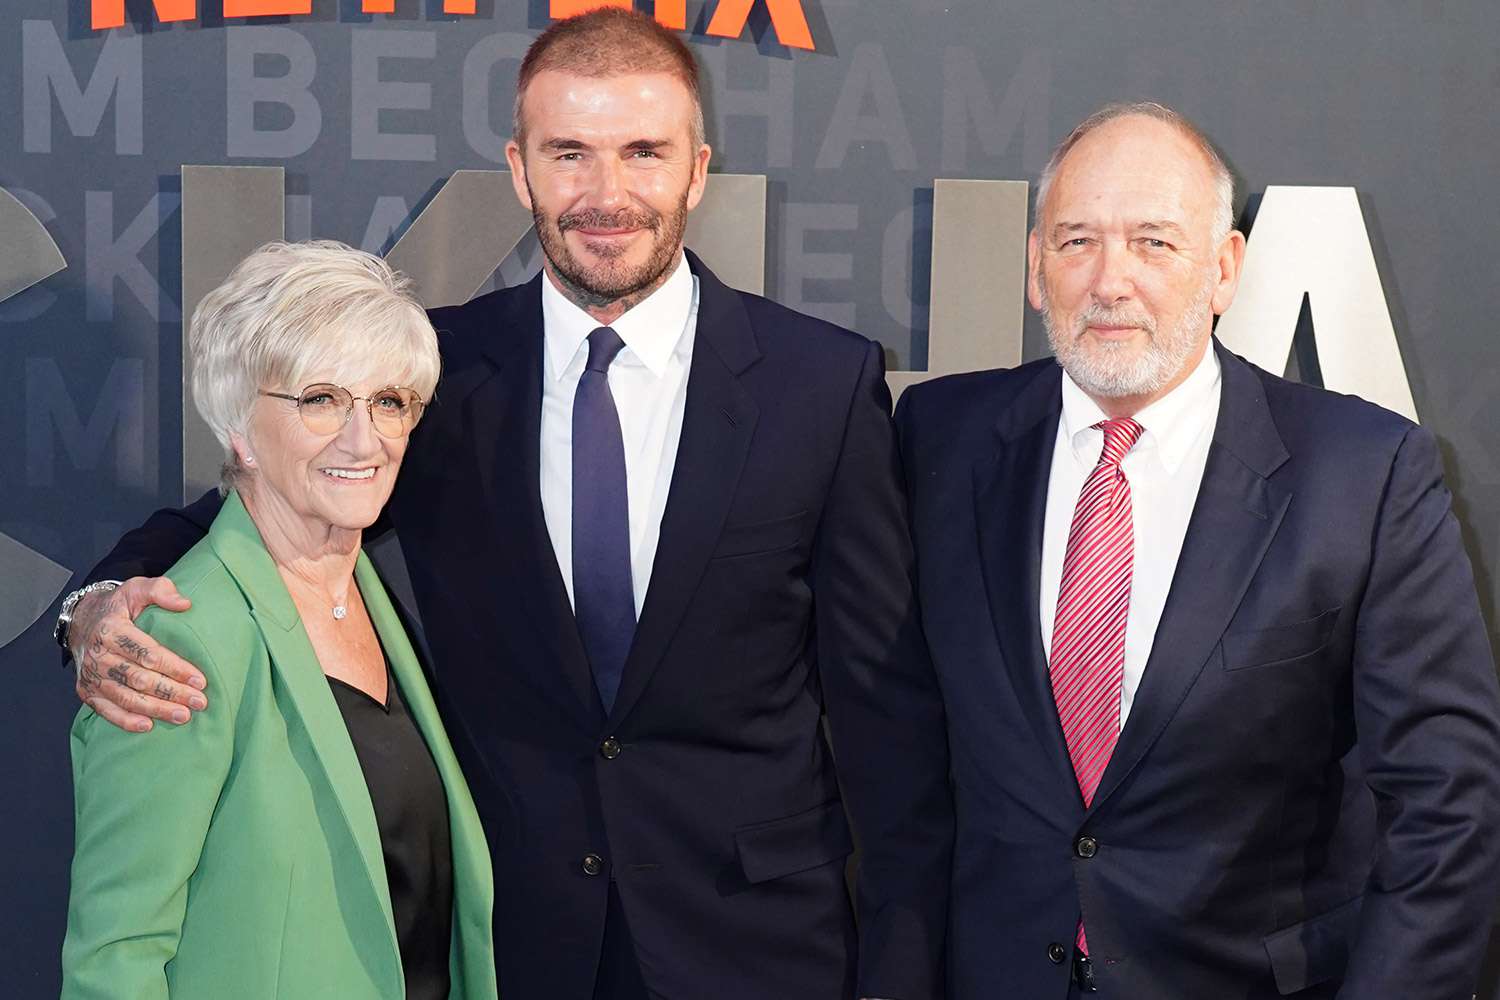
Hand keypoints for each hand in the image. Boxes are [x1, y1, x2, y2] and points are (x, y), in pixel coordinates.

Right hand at [72, 576, 202, 731]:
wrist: (82, 620)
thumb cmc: (117, 606)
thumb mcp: (136, 588)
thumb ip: (160, 590)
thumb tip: (185, 604)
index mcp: (112, 630)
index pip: (149, 654)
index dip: (175, 668)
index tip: (200, 680)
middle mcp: (99, 656)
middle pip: (140, 679)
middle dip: (172, 693)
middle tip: (199, 702)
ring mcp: (91, 676)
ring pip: (126, 698)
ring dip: (156, 709)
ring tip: (183, 716)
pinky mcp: (86, 691)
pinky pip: (105, 710)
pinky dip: (126, 721)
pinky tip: (149, 726)